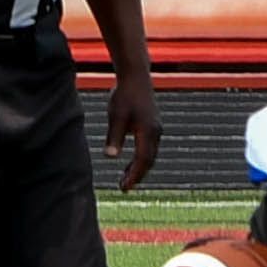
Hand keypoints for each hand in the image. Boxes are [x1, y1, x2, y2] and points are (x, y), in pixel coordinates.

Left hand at [104, 67, 158, 191]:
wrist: (136, 78)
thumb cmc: (124, 96)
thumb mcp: (116, 116)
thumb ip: (114, 137)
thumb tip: (111, 157)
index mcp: (148, 132)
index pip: (143, 160)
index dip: (135, 175)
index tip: (125, 187)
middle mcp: (155, 133)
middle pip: (149, 161)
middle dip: (137, 176)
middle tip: (124, 188)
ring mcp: (156, 129)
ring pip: (150, 155)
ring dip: (139, 168)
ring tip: (125, 179)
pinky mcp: (153, 126)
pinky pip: (149, 148)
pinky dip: (141, 159)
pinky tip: (130, 163)